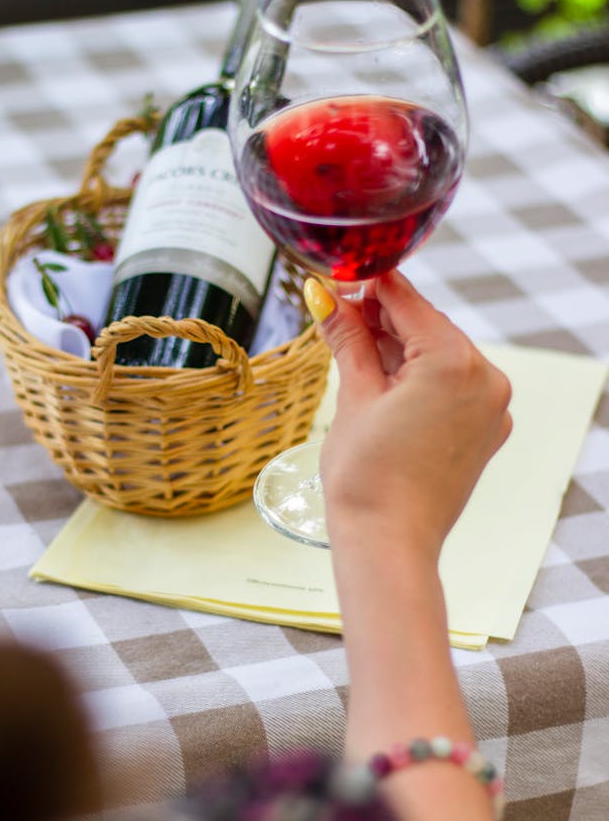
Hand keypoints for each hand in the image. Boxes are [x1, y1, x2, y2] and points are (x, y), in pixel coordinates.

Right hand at [304, 272, 512, 558]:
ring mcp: (491, 407)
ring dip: (398, 346)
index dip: (367, 285)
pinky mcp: (485, 429)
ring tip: (351, 344)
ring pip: (439, 355)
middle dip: (380, 317)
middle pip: (426, 326)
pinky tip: (381, 377)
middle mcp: (486, 378)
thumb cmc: (368, 477)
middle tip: (334, 309)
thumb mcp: (354, 395)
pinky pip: (451, 386)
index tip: (337, 277)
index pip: (407, 301)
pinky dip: (419, 376)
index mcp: (455, 362)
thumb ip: (348, 339)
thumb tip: (328, 297)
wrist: (389, 542)